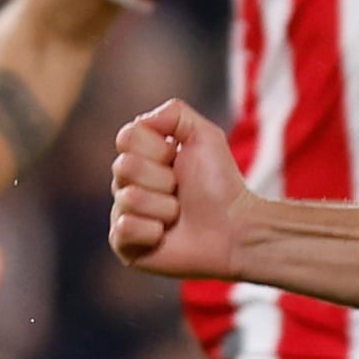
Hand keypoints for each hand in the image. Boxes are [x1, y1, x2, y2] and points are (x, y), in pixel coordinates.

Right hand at [107, 100, 248, 280]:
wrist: (235, 228)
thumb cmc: (220, 184)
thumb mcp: (205, 135)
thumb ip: (173, 113)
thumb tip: (139, 121)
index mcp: (140, 156)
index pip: (126, 138)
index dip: (157, 148)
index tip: (177, 159)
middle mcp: (127, 184)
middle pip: (124, 166)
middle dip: (162, 179)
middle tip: (180, 190)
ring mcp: (123, 214)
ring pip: (129, 198)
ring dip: (164, 207)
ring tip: (178, 214)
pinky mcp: (124, 245)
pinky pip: (124, 228)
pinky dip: (152, 231)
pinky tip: (165, 235)